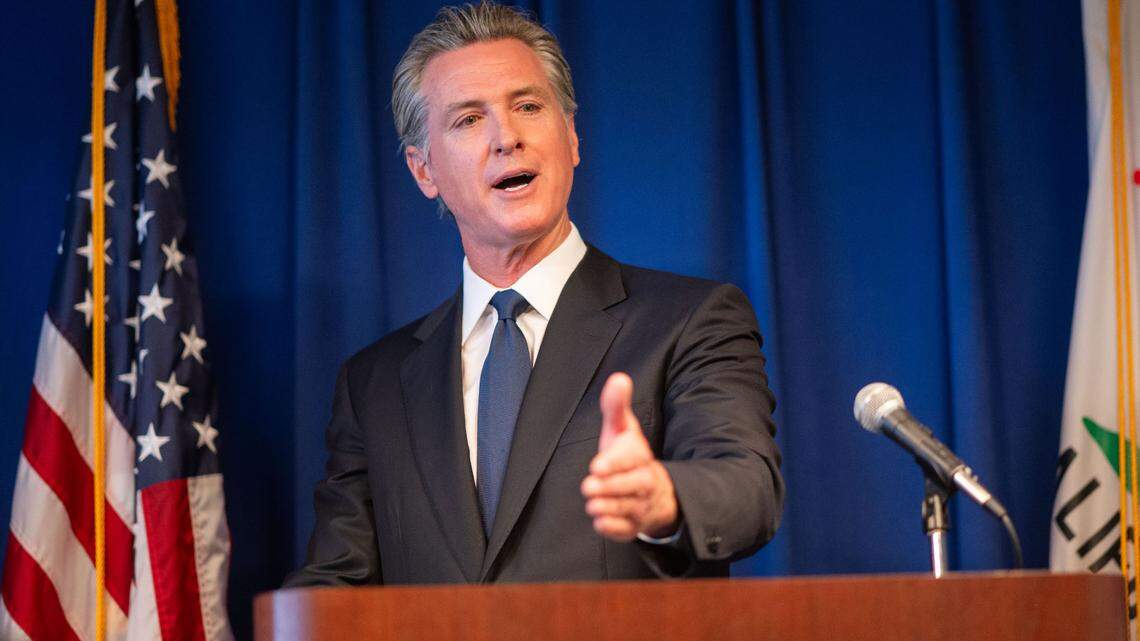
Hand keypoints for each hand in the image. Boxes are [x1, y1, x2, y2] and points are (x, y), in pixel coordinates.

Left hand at [580, 373, 677, 541]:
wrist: (656, 490)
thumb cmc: (630, 455)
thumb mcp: (624, 429)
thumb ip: (617, 406)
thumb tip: (618, 378)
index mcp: (639, 456)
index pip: (630, 459)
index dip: (614, 463)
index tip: (597, 466)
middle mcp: (643, 481)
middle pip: (631, 486)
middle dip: (610, 487)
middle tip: (589, 486)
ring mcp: (641, 505)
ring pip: (628, 508)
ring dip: (610, 507)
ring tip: (592, 504)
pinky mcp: (634, 525)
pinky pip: (628, 530)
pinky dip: (615, 528)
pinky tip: (600, 523)